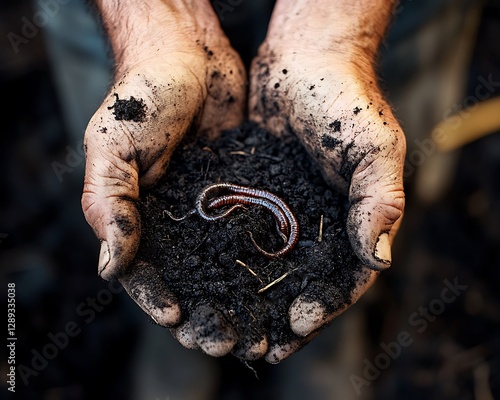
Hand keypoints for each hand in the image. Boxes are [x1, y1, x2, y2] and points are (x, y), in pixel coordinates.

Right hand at [81, 0, 245, 342]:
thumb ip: (111, 204)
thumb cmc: (141, 96)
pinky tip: (282, 282)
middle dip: (205, 313)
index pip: (143, 273)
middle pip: (189, 281)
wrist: (190, 56)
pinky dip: (264, 261)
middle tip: (227, 339)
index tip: (179, 320)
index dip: (158, 299)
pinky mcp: (242, 194)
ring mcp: (209, 211)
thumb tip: (110, 269)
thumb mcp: (113, 146)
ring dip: (239, 299)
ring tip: (259, 328)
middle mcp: (175, 221)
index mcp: (137, 217)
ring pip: (224, 267)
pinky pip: (253, 234)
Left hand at [249, 0, 404, 361]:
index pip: (344, 279)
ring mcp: (284, 215)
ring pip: (267, 270)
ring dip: (248, 303)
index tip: (297, 325)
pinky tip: (204, 283)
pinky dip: (224, 264)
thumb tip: (379, 259)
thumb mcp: (374, 146)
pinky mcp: (254, 199)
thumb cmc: (345, 99)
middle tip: (253, 347)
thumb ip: (380, 199)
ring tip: (223, 329)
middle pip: (301, 285)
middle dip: (280, 319)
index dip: (324, 306)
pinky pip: (238, 238)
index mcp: (353, 222)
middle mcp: (319, 226)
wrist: (303, 60)